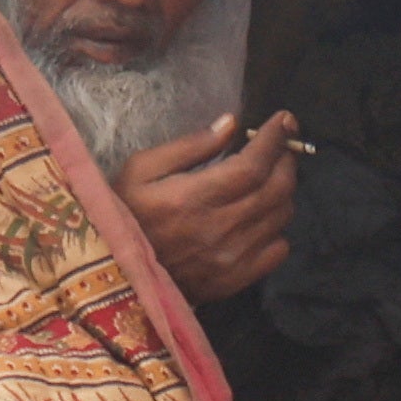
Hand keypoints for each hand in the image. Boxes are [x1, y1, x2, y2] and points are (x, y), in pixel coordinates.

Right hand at [117, 109, 298, 299]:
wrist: (115, 274)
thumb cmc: (124, 214)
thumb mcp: (140, 170)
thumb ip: (188, 146)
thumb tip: (231, 124)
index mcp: (192, 198)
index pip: (253, 165)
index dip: (274, 139)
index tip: (284, 119)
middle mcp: (218, 229)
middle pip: (276, 189)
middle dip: (285, 160)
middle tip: (280, 147)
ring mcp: (230, 259)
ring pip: (280, 217)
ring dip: (284, 191)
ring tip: (271, 178)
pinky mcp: (235, 281)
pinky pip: (277, 251)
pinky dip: (278, 230)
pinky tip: (262, 218)